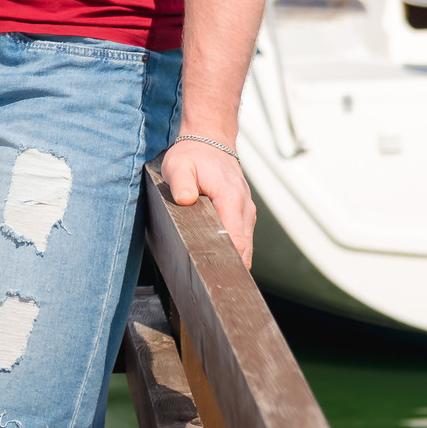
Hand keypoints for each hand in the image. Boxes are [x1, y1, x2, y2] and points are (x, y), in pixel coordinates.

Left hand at [164, 136, 255, 268]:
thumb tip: (186, 200)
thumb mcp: (179, 165)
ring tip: (215, 277)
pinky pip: (243, 238)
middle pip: (245, 248)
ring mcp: (247, 212)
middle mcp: (245, 207)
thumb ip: (182, 183)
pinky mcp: (244, 214)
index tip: (216, 275)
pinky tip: (220, 260)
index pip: (236, 238)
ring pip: (246, 245)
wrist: (210, 141)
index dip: (229, 260)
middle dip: (232, 267)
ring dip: (234, 260)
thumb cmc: (194, 155)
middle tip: (213, 285)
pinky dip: (235, 250)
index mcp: (231, 198)